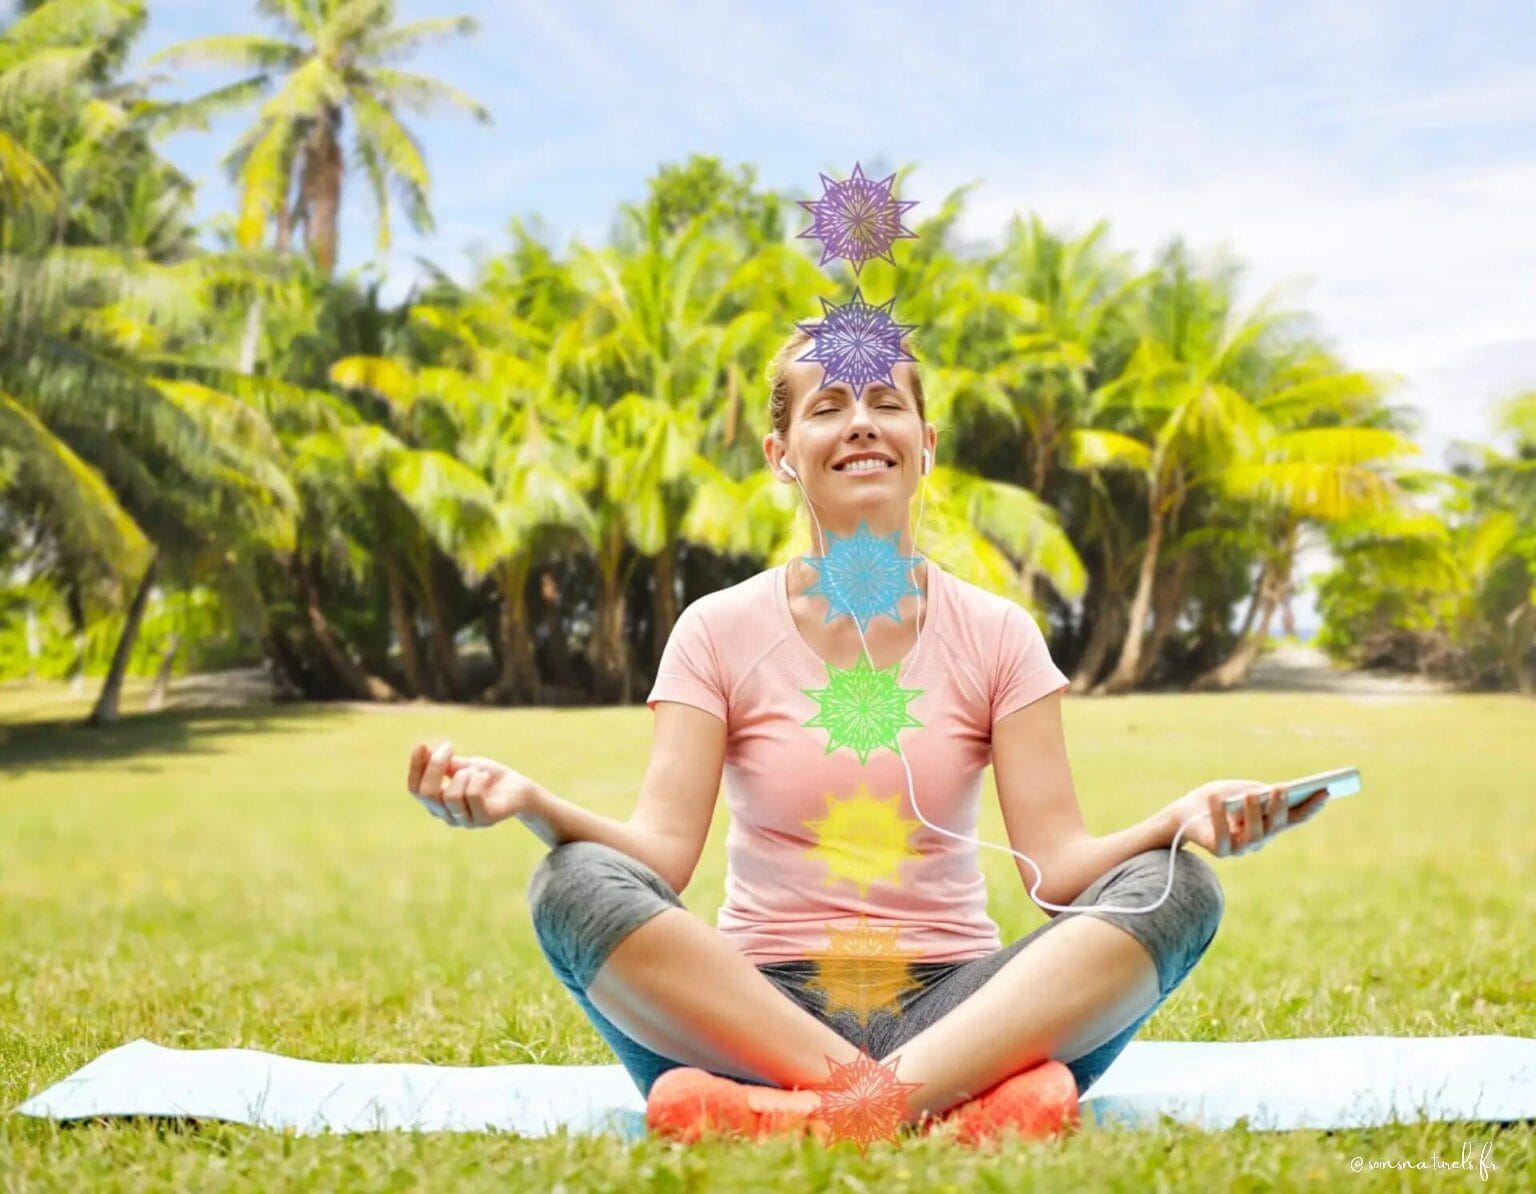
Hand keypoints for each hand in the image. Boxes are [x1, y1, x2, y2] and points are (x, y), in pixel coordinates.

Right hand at [407, 740, 534, 828]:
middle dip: (435, 766)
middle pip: (427, 794)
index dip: (415, 767)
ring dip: (463, 774)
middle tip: (449, 747)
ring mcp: (465, 820)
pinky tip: (485, 776)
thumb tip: (422, 749)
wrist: (520, 789)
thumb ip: (443, 763)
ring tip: (475, 770)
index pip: (414, 789)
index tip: (421, 745)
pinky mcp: (485, 819)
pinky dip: (477, 780)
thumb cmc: (488, 776)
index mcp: (437, 803)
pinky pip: (473, 797)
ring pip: (450, 796)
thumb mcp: (463, 765)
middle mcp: (447, 815)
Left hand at [1163, 777, 1330, 857]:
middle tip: (1282, 788)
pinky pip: (1223, 836)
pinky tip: (1218, 800)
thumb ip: (1260, 793)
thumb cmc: (1219, 798)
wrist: (1185, 812)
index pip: (1296, 818)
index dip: (1312, 807)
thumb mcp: (1242, 790)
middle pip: (1276, 826)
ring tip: (1252, 794)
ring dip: (1254, 812)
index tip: (1325, 791)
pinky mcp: (1220, 851)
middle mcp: (1260, 839)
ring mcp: (1241, 848)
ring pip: (1254, 834)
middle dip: (1280, 807)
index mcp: (1270, 824)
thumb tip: (1277, 793)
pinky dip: (1220, 816)